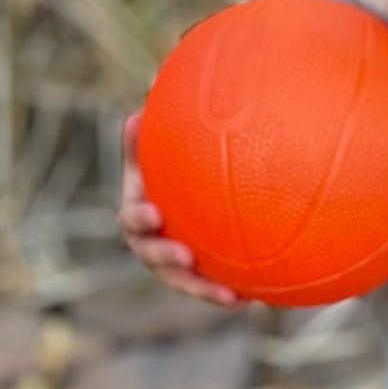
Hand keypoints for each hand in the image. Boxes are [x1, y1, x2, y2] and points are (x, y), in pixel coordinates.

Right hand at [116, 110, 244, 306]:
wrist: (186, 199)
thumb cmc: (169, 167)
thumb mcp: (158, 147)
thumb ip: (153, 129)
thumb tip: (149, 90)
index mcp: (138, 212)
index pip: (132, 216)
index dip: (139, 218)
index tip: (154, 213)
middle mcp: (150, 242)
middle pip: (152, 256)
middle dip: (166, 259)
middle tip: (185, 256)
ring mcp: (173, 263)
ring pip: (184, 281)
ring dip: (202, 289)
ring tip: (228, 296)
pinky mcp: (196, 276)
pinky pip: (212, 287)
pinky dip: (230, 294)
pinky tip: (255, 298)